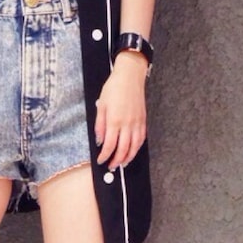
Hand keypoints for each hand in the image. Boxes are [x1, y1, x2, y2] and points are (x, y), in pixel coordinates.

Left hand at [94, 52, 147, 169]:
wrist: (130, 76)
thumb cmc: (114, 88)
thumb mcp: (101, 105)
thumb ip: (100, 124)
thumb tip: (99, 140)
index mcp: (114, 120)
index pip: (109, 145)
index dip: (105, 156)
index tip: (101, 160)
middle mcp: (127, 124)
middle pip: (123, 149)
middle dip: (116, 160)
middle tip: (111, 166)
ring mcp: (137, 123)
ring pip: (134, 146)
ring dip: (128, 157)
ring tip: (122, 163)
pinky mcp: (143, 120)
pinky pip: (141, 139)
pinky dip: (137, 148)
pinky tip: (132, 151)